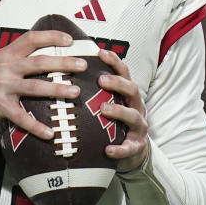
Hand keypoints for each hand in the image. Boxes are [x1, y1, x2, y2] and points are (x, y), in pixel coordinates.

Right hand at [0, 30, 87, 138]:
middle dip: (64, 63)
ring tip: (75, 93)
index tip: (70, 40)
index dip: (52, 36)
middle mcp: (6, 67)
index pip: (32, 39)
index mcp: (6, 54)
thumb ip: (14, 59)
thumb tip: (39, 60)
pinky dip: (36, 126)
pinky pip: (21, 117)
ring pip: (35, 87)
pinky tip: (50, 133)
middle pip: (40, 62)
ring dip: (57, 90)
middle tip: (83, 65)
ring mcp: (2, 87)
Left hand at [97, 48, 149, 171]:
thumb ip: (95, 91)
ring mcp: (138, 127)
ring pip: (133, 116)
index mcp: (127, 95)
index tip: (100, 53)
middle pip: (133, 90)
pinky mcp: (137, 146)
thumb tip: (67, 72)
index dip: (114, 62)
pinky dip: (120, 149)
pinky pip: (130, 148)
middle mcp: (136, 107)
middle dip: (118, 83)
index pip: (124, 73)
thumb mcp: (109, 103)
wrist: (133, 151)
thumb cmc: (115, 122)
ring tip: (104, 109)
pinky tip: (108, 150)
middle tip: (101, 80)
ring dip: (119, 111)